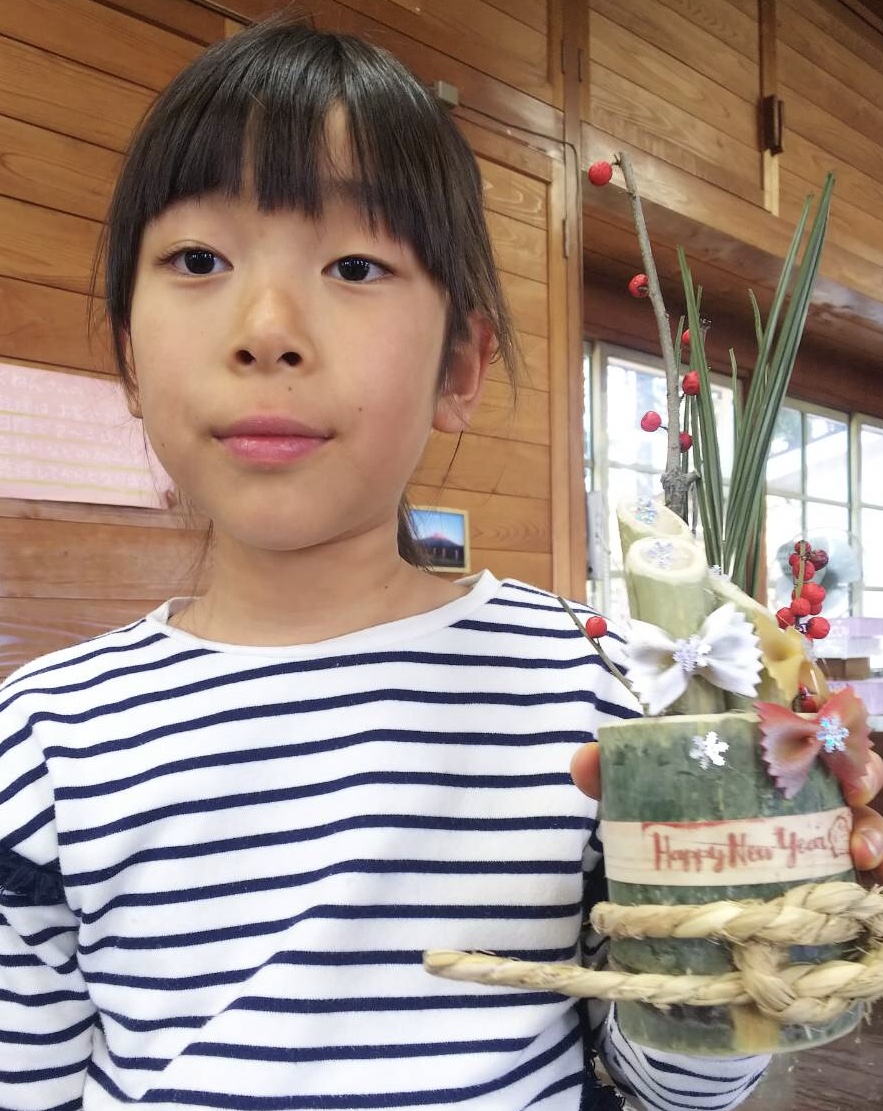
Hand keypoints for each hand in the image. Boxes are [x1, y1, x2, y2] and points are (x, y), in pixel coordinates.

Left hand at [571, 743, 882, 884]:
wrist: (681, 903)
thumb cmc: (675, 825)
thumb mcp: (644, 797)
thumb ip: (613, 777)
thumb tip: (584, 762)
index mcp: (769, 755)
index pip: (813, 723)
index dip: (832, 720)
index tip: (827, 723)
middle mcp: (809, 792)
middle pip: (856, 767)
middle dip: (863, 770)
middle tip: (853, 786)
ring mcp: (827, 840)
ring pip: (871, 822)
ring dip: (874, 831)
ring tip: (860, 850)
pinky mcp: (837, 889)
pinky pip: (872, 884)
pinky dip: (876, 885)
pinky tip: (868, 887)